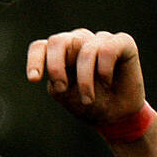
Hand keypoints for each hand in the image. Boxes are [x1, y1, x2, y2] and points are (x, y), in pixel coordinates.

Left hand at [26, 29, 145, 127]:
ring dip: (85, 80)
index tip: (34, 79)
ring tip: (88, 99)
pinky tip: (107, 81)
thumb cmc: (89, 103)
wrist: (118, 116)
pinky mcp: (122, 42)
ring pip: (85, 50)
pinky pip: (107, 50)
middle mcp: (77, 41)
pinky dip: (105, 70)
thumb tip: (55, 71)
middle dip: (56, 67)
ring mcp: (98, 39)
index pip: (40, 47)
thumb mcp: (66, 95)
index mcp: (59, 52)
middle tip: (61, 88)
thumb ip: (56, 79)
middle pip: (58, 42)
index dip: (34, 60)